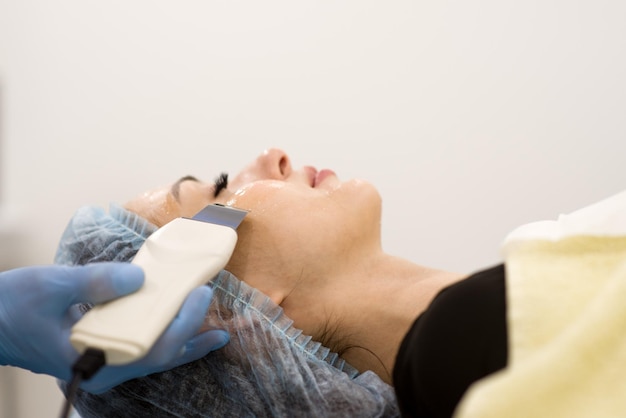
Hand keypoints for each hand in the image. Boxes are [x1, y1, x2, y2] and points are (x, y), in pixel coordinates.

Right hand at [0, 263, 228, 392]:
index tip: (200, 293)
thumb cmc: (11, 306)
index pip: (151, 349)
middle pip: (161, 359)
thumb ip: (96, 282)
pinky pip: (142, 348)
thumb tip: (140, 278)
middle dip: (195, 339)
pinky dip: (165, 335)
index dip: (182, 324)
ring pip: (155, 358)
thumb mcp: (52, 285)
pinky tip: (181, 323)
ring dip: (186, 342)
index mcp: (91, 361)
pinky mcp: (101, 355)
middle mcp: (102, 370)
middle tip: (223, 321)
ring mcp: (102, 365)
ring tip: (217, 331)